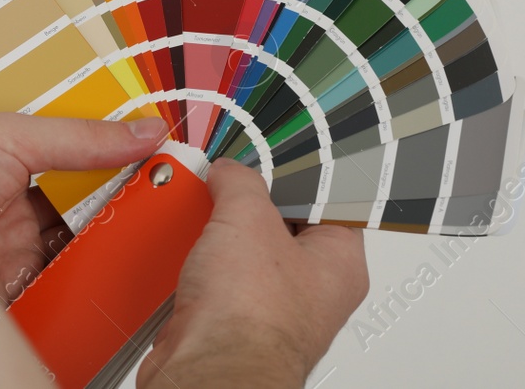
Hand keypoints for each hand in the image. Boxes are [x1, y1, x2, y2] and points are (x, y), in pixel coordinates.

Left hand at [0, 112, 169, 300]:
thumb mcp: (10, 138)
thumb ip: (79, 137)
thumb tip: (139, 128)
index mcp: (7, 163)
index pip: (77, 162)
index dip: (116, 163)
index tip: (158, 162)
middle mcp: (8, 211)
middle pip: (83, 213)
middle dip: (121, 210)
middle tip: (162, 205)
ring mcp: (9, 257)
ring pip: (76, 256)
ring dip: (107, 251)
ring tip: (143, 241)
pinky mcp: (9, 299)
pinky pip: (59, 298)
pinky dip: (85, 293)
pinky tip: (109, 281)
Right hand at [140, 159, 368, 388]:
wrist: (208, 371)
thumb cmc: (251, 316)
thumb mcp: (247, 216)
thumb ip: (241, 181)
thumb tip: (231, 171)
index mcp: (340, 264)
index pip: (328, 203)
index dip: (297, 175)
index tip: (271, 157)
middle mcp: (311, 291)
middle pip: (281, 225)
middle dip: (248, 204)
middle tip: (229, 183)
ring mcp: (269, 309)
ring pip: (244, 253)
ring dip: (218, 233)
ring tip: (202, 211)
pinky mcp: (231, 324)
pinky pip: (215, 279)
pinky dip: (196, 262)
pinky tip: (184, 247)